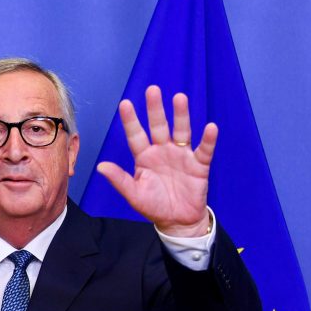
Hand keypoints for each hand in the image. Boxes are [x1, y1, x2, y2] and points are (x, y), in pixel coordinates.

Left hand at [96, 85, 216, 236]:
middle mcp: (163, 151)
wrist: (177, 221)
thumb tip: (100, 167)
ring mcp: (181, 156)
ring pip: (182, 131)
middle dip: (155, 109)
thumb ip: (119, 180)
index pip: (136, 135)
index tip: (124, 104)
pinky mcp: (199, 165)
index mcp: (144, 157)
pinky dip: (208, 140)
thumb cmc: (153, 206)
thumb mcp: (134, 194)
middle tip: (152, 90)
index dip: (131, 120)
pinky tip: (210, 127)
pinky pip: (204, 150)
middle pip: (159, 126)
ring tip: (179, 98)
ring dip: (181, 115)